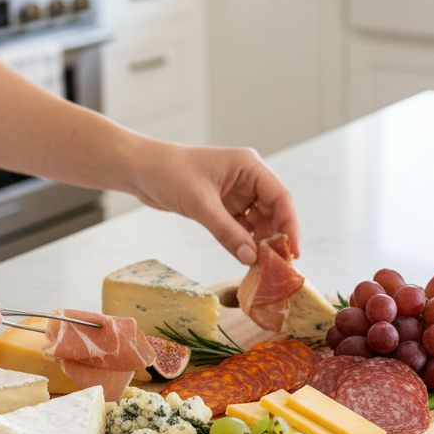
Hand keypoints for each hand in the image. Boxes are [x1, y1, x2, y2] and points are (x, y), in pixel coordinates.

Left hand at [128, 142, 301, 264]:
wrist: (141, 170)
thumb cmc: (169, 173)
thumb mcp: (200, 204)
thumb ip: (227, 232)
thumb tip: (251, 258)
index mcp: (249, 166)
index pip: (281, 197)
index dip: (290, 225)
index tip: (293, 252)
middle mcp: (248, 178)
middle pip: (274, 210)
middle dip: (276, 237)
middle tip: (279, 266)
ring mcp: (237, 192)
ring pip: (260, 221)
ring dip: (261, 242)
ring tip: (264, 267)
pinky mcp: (224, 205)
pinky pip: (243, 226)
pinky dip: (245, 242)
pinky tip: (246, 259)